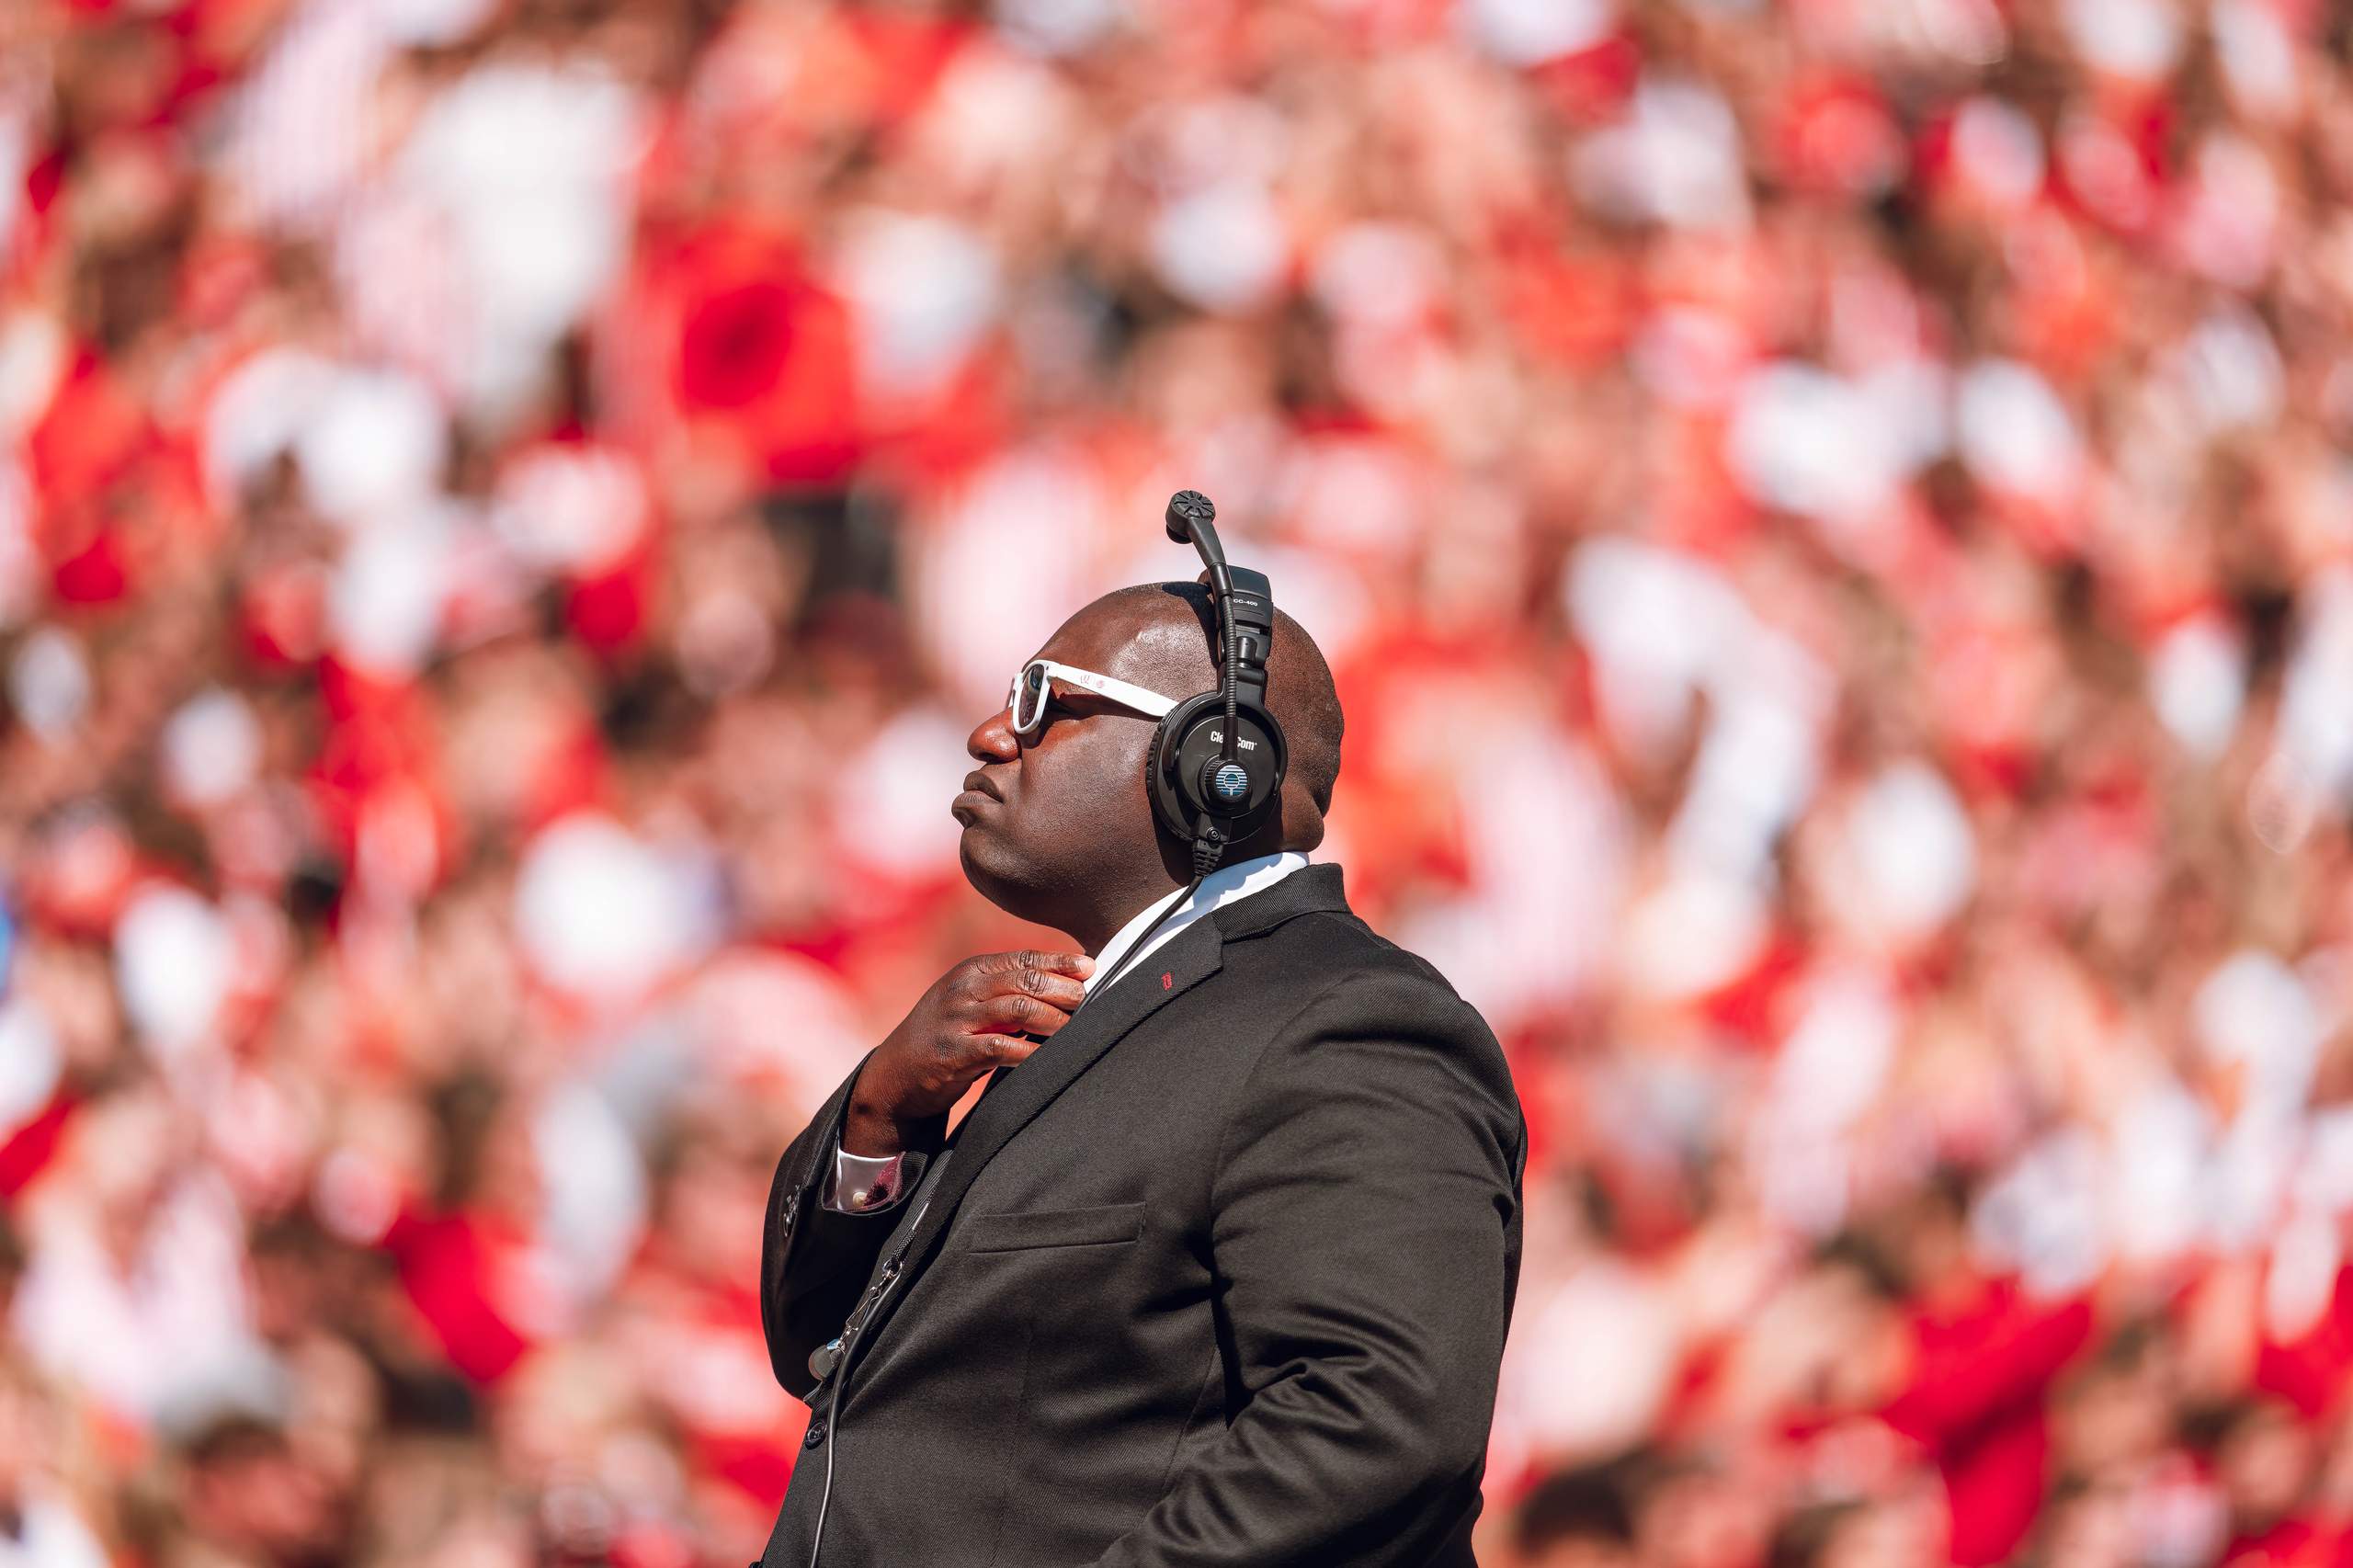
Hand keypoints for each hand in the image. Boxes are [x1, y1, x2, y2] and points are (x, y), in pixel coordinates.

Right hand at [844, 950, 1093, 1156]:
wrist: (894, 1074)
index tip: (1090, 968)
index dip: (1060, 962)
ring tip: (1074, 1028)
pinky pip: (1001, 1047)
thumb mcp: (970, 1002)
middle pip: (1026, 980)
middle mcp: (963, 989)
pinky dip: (1029, 1051)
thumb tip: (1067, 984)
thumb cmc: (947, 1036)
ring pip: (1018, 1009)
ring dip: (1053, 1018)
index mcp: (971, 971)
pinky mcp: (953, 1053)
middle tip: (1085, 1001)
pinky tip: (1046, 1056)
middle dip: (1062, 989)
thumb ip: (1007, 990)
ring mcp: (956, 1020)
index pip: (1024, 958)